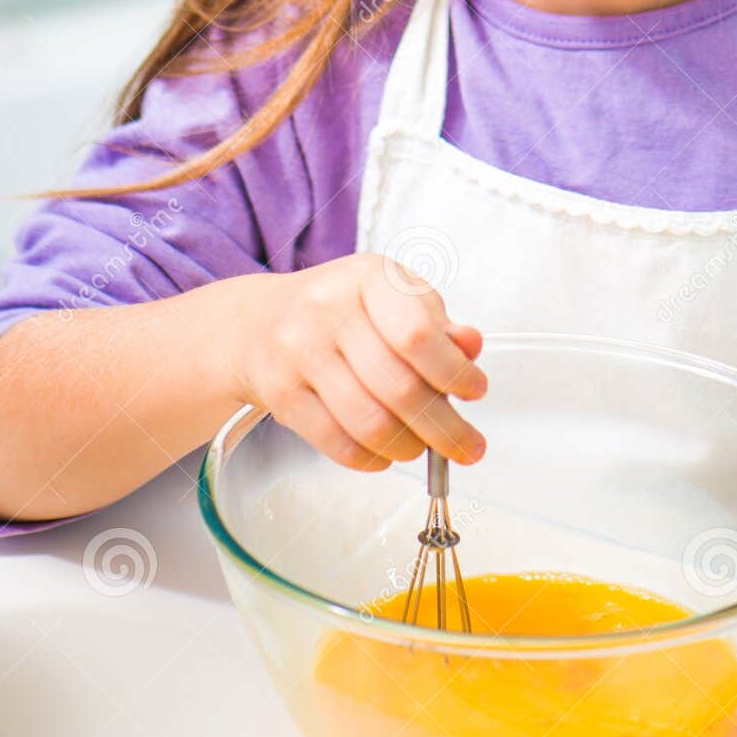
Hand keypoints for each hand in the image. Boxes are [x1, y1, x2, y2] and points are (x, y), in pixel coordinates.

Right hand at [220, 254, 486, 471]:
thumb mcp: (396, 298)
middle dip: (444, 428)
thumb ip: (438, 325)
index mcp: (370, 277)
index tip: (475, 392)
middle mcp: (329, 309)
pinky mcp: (280, 393)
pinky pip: (335, 442)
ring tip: (424, 449)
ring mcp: (299, 352)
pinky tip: (387, 454)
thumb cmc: (346, 310)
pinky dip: (370, 459)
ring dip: (409, 447)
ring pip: (368, 422)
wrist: (261, 320)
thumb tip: (471, 347)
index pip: (419, 335)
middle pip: (398, 387)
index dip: (454, 372)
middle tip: (468, 447)